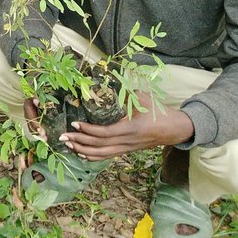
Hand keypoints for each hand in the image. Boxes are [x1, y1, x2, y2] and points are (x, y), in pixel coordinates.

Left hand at [60, 95, 193, 159]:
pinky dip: (94, 156)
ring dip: (84, 151)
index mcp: (130, 128)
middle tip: (62, 137)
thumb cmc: (158, 112)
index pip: (105, 133)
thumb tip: (105, 80)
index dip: (88, 131)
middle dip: (80, 142)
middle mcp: (127, 142)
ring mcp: (127, 148)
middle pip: (100, 146)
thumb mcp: (142, 98)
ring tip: (68, 145)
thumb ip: (124, 92)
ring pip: (102, 154)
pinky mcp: (127, 150)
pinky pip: (108, 156)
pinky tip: (82, 154)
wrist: (175, 129)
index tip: (74, 124)